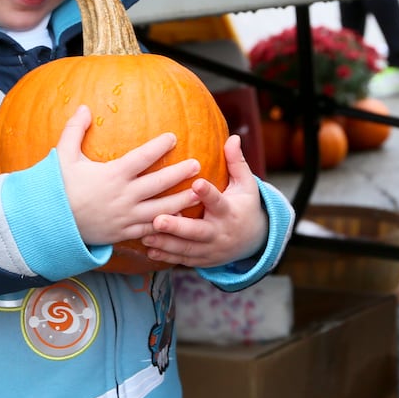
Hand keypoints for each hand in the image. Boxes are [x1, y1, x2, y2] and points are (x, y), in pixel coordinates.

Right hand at [56, 105, 202, 245]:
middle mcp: (123, 196)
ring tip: (199, 193)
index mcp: (112, 175)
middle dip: (179, 173)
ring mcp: (126, 217)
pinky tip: (180, 218)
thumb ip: (74, 130)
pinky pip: (150, 228)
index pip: (142, 158)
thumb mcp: (63, 156)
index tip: (173, 137)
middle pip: (159, 183)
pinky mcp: (124, 233)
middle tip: (197, 165)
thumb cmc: (58, 187)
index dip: (159, 146)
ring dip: (181, 201)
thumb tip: (84, 107)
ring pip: (161, 209)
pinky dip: (166, 223)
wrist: (50, 224)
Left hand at [141, 134, 267, 268]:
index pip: (218, 201)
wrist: (252, 241)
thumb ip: (236, 163)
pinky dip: (167, 256)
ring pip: (187, 248)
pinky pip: (183, 259)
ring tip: (146, 234)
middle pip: (198, 231)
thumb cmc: (244, 205)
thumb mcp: (246, 185)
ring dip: (166, 243)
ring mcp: (210, 249)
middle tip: (158, 219)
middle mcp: (219, 232)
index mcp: (229, 212)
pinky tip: (150, 250)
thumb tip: (233, 137)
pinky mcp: (202, 259)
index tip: (197, 183)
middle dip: (178, 227)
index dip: (208, 193)